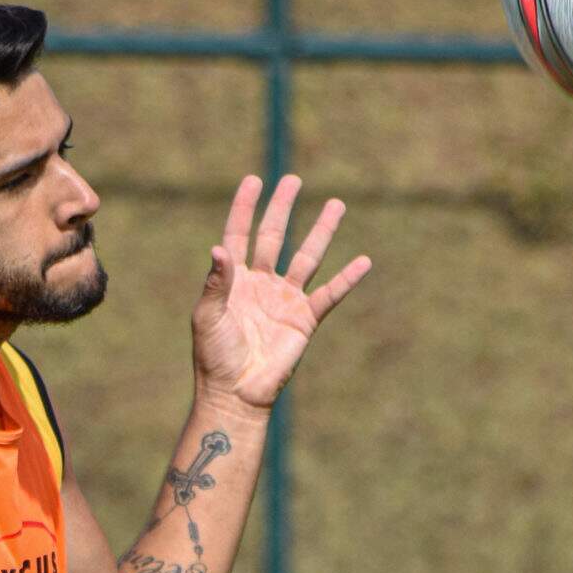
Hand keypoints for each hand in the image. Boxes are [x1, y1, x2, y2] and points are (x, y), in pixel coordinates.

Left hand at [192, 174, 372, 410]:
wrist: (236, 393)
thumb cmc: (214, 356)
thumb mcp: (208, 316)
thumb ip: (216, 282)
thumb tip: (219, 247)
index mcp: (234, 279)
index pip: (240, 234)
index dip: (245, 208)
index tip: (253, 180)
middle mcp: (261, 283)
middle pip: (275, 236)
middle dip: (283, 208)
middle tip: (293, 179)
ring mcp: (285, 299)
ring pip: (307, 257)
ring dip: (322, 231)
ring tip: (336, 204)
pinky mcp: (305, 319)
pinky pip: (329, 294)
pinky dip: (347, 279)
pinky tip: (364, 261)